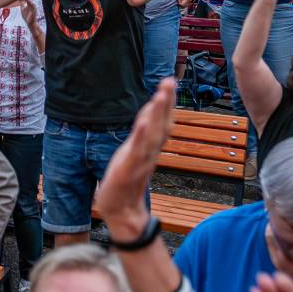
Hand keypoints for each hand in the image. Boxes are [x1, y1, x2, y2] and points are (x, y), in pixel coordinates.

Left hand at [97, 78, 175, 238]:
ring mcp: (140, 160)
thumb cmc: (127, 182)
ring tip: (161, 94)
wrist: (122, 211)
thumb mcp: (134, 155)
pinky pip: (137, 150)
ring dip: (157, 114)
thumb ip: (142, 137)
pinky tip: (143, 122)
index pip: (162, 122)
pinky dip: (141, 135)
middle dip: (166, 103)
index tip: (169, 82)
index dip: (166, 103)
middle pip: (162, 125)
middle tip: (170, 80)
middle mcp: (149, 152)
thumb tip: (147, 117)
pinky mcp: (129, 169)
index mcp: (150, 149)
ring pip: (152, 134)